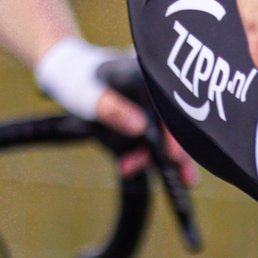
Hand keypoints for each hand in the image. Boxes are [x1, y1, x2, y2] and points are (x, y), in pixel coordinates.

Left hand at [36, 37, 197, 190]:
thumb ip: (113, 109)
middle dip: (180, 154)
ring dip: (151, 158)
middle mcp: (154, 96)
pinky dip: (141, 159)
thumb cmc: (80, 82)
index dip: (176, 132)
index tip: (175, 155)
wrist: (70, 78)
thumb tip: (140, 128)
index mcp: (147, 80)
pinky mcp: (141, 127)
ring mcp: (149, 112)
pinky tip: (125, 166)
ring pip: (163, 140)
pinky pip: (148, 147)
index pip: (170, 107)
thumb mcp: (91, 96)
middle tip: (187, 180)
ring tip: (126, 168)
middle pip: (175, 126)